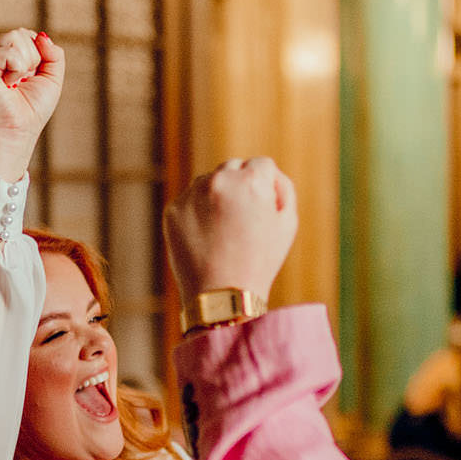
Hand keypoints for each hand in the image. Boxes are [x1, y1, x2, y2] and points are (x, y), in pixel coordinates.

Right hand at [0, 29, 63, 184]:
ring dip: (26, 63)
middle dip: (33, 58)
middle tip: (23, 82)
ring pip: (15, 36)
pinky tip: (8, 84)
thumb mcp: (52, 79)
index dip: (39, 53)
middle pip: (22, 33)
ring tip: (15, 83)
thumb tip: (42, 36)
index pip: (28, 35)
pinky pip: (7, 50)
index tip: (33, 77)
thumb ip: (54, 54)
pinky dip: (15, 68)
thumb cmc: (31, 111)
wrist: (16, 132)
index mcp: (12, 57)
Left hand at [163, 158, 298, 303]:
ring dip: (216, 196)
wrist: (222, 295)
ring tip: (223, 232)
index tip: (262, 209)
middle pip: (233, 167)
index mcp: (252, 180)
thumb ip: (282, 188)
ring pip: (208, 181)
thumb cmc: (260, 261)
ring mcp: (192, 194)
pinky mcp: (173, 210)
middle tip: (242, 220)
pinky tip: (206, 238)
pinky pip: (188, 201)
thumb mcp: (287, 223)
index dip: (265, 187)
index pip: (261, 164)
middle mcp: (220, 180)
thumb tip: (268, 174)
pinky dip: (196, 213)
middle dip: (239, 186)